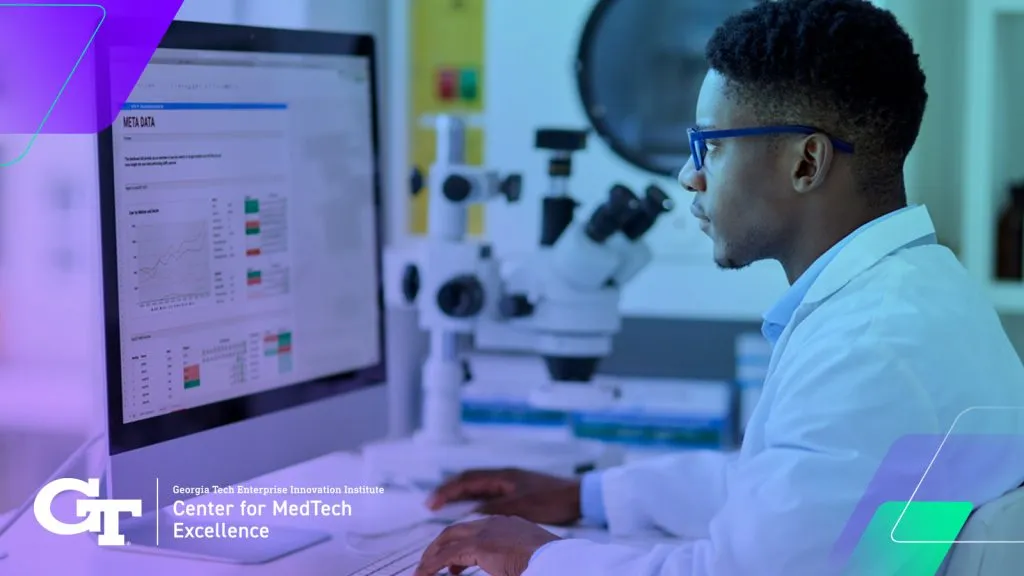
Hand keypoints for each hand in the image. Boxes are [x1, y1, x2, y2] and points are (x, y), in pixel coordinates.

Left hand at [414, 516, 560, 575]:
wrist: (556, 559)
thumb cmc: (550, 561)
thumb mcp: (529, 557)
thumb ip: (511, 560)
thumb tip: (507, 567)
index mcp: (508, 524)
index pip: (475, 529)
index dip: (460, 543)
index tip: (454, 562)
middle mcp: (494, 523)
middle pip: (456, 530)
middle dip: (440, 546)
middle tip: (430, 563)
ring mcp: (485, 531)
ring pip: (448, 540)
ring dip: (432, 556)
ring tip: (423, 571)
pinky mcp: (478, 545)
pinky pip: (447, 557)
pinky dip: (432, 566)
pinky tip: (423, 575)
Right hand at [426, 468, 580, 524]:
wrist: (578, 496)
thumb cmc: (552, 499)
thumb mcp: (520, 506)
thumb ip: (493, 509)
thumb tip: (468, 515)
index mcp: (502, 476)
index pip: (467, 480)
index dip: (446, 490)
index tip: (431, 502)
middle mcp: (504, 476)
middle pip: (468, 481)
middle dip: (448, 491)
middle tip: (430, 505)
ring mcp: (511, 483)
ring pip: (478, 488)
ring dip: (460, 497)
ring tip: (444, 509)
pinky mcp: (518, 492)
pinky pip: (488, 495)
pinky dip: (475, 502)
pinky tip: (471, 513)